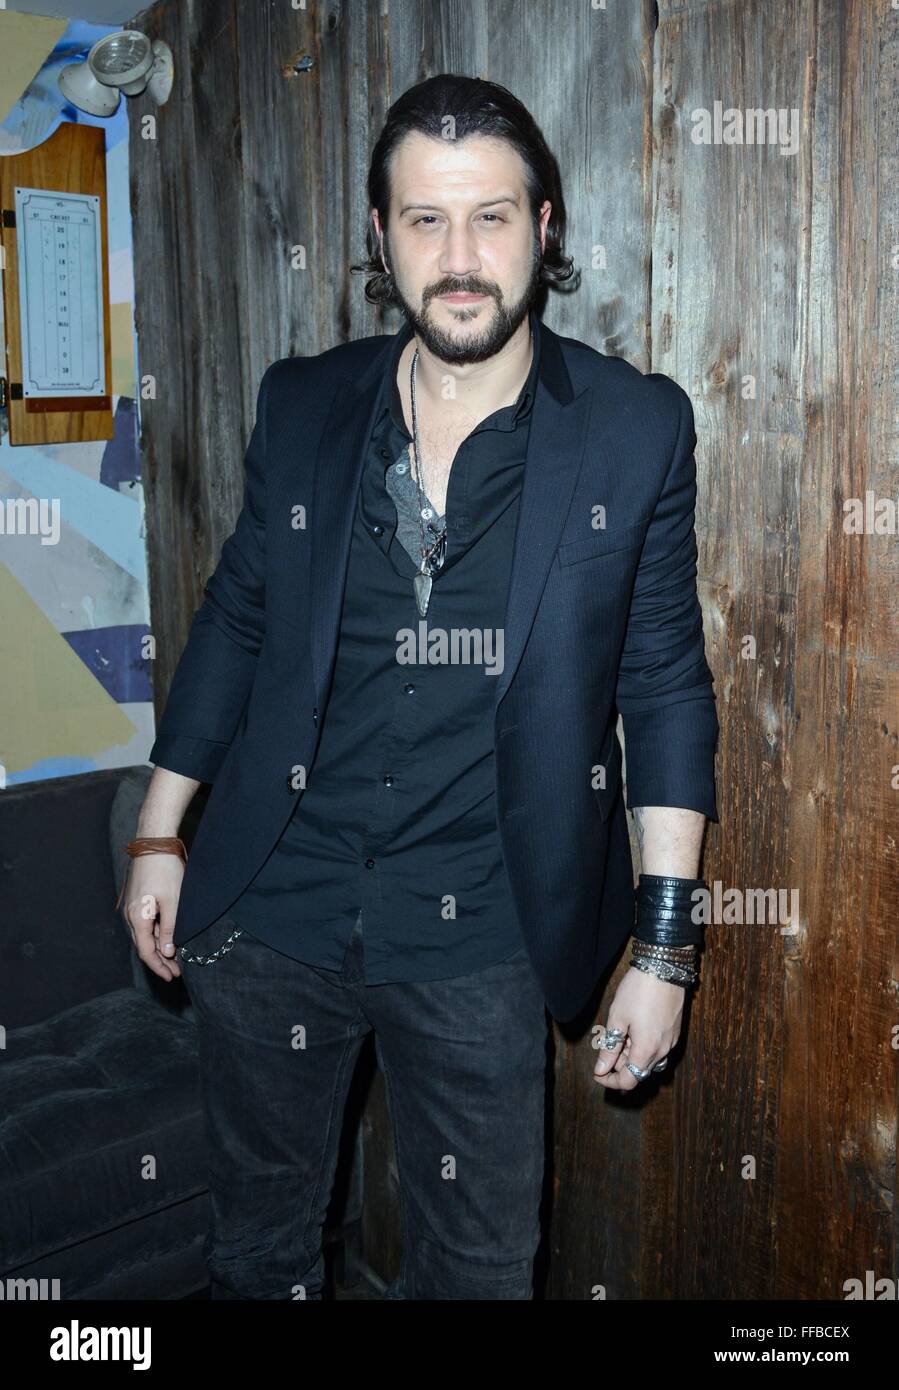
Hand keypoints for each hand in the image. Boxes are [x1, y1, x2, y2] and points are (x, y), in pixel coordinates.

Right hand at [120, 853, 185, 981]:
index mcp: (138, 918)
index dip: (159, 967)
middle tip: (176, 972)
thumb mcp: (173, 901)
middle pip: (144, 946)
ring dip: (158, 948)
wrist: (153, 843)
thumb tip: (167, 951)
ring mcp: (132, 907)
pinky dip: (156, 935)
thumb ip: (170, 928)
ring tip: (174, 959)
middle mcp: (130, 915)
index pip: (147, 952)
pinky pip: (145, 924)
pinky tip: (167, 937)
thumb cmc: (165, 870)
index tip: (173, 977)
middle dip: (160, 961)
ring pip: (144, 936)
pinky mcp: (137, 900)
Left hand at [593, 966, 683, 1089]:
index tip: (597, 1073)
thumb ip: (609, 1047)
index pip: (629, 1081)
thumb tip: (601, 1069)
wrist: (664, 967)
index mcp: (647, 1050)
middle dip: (620, 1067)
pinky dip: (644, 1048)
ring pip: (649, 1061)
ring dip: (632, 1057)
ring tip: (620, 1036)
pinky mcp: (674, 1032)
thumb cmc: (638, 991)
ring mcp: (671, 1041)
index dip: (610, 1081)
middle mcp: (662, 1051)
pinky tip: (634, 1030)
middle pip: (640, 1072)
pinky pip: (658, 1049)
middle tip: (606, 1049)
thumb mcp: (617, 1018)